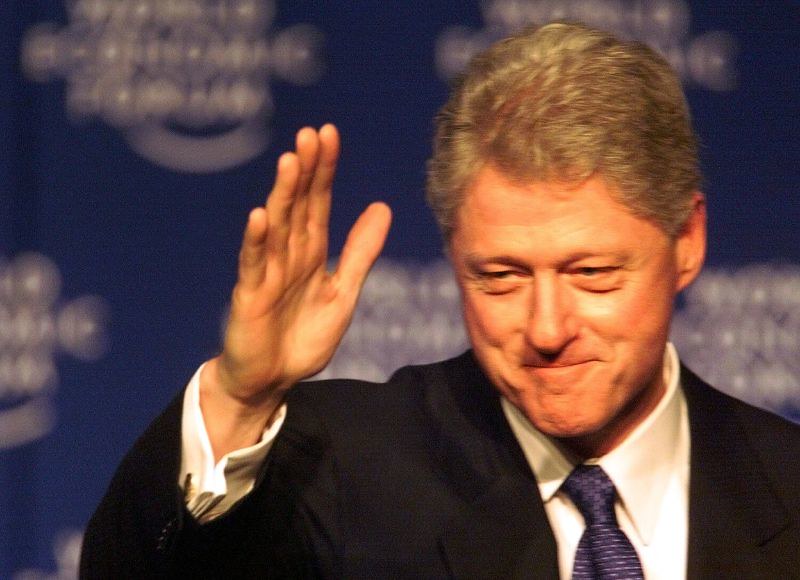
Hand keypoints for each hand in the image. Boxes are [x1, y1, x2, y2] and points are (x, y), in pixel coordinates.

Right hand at [201, 124, 391, 457]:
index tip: (329, 135)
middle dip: (305, 171)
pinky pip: (254, 266)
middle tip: (312, 134)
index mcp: (311, 253)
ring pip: (277, 228)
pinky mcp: (250, 297)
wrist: (272, 380)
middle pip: (298, 206)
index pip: (318, 203)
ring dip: (283, 195)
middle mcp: (288, 256)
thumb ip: (360, 252)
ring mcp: (267, 274)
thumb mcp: (343, 293)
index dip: (324, 170)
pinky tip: (259, 217)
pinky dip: (257, 242)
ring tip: (290, 162)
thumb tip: (382, 207)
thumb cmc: (303, 337)